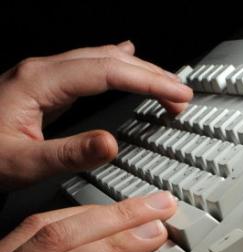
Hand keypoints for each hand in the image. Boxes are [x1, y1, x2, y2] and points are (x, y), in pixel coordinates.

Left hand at [0, 41, 192, 190]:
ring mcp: (42, 77)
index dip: (148, 82)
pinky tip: (123, 59)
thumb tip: (112, 143)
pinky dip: (116, 66)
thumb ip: (69, 154)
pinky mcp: (43, 88)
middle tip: (182, 94)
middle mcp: (42, 72)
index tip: (177, 95)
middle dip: (151, 74)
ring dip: (137, 71)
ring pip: (100, 61)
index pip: (107, 72)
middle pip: (107, 60)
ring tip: (165, 83)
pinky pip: (89, 68)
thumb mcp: (24, 163)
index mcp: (40, 82)